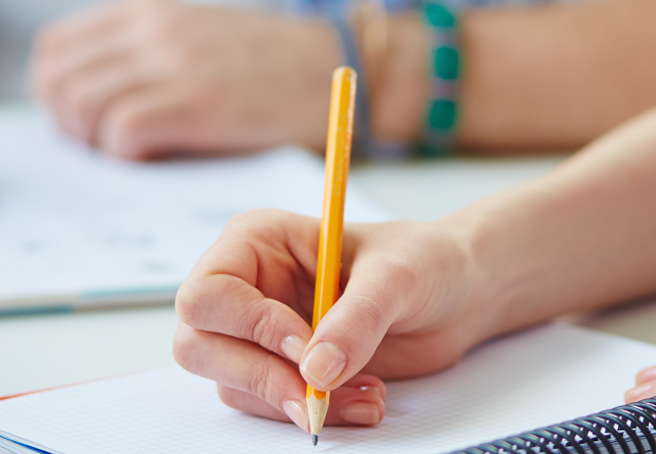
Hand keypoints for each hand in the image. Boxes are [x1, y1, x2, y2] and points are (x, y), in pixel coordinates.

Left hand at [29, 0, 340, 159]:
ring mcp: (174, 61)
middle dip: (68, 125)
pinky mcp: (198, 100)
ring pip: (80, 105)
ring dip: (95, 142)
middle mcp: (152, 27)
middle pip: (57, 80)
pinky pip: (122, 131)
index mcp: (148, 8)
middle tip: (103, 147)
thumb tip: (84, 102)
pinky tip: (159, 156)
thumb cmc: (268, 66)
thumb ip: (143, 52)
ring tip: (132, 153)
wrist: (337, 65)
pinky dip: (127, 154)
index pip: (55, 48)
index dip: (55, 93)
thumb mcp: (196, 34)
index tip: (83, 121)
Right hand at [172, 210, 491, 430]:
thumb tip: (316, 370)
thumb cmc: (424, 261)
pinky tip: (364, 398)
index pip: (207, 293)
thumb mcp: (399, 277)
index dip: (248, 326)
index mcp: (257, 242)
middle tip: (317, 395)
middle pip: (198, 345)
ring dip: (295, 401)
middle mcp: (247, 286)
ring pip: (233, 384)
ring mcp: (258, 332)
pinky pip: (270, 405)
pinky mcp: (281, 369)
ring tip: (365, 391)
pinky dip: (315, 412)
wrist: (456, 296)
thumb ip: (357, 319)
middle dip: (261, 376)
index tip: (304, 346)